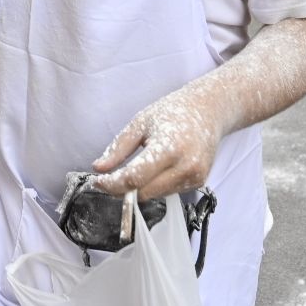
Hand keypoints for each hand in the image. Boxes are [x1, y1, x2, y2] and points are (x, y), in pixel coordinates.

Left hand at [90, 87, 221, 200]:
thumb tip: (98, 168)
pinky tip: (158, 167)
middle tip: (108, 178)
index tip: (97, 181)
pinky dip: (155, 185)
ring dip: (139, 188)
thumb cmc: (172, 112)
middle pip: (144, 192)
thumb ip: (118, 148)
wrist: (208, 111)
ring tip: (138, 166)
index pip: (134, 177)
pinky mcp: (199, 182)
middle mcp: (185, 166)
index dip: (112, 184)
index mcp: (169, 147)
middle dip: (122, 189)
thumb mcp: (140, 123)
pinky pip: (167, 192)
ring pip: (154, 195)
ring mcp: (195, 177)